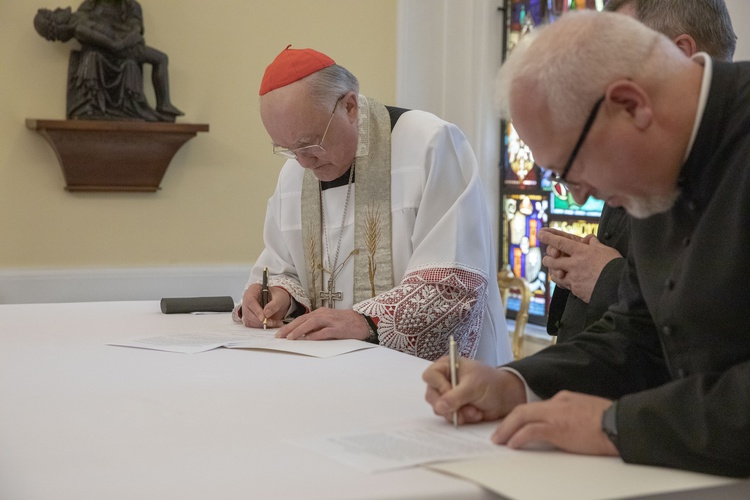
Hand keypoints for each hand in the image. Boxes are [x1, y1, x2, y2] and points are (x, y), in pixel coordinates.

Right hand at [241, 284, 289, 328]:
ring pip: (249, 320)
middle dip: (259, 320)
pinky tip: (271, 324)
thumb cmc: (278, 296)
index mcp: (253, 290)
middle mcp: (248, 300)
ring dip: (261, 325)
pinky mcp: (250, 317)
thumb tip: (266, 313)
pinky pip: (252, 325)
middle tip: (271, 322)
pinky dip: (261, 327)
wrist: (279, 301)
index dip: (256, 310)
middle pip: (248, 312)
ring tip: (274, 323)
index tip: (263, 318)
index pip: (250, 300)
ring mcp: (247, 309)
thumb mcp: (280, 297)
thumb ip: (274, 304)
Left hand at [275, 308, 368, 340]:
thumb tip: (302, 336)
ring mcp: (331, 321)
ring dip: (300, 330)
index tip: (279, 333)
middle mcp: (324, 315)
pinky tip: (308, 339)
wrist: (363, 321)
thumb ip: (316, 327)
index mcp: (320, 313)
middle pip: (303, 319)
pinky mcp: (339, 328)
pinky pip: (325, 331)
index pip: (301, 318)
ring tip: (290, 337)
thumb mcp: (328, 322)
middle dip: (290, 328)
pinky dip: (316, 334)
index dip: (289, 325)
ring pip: (312, 323)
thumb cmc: (345, 323)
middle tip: (279, 336)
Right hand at [423, 358, 526, 424]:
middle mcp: (443, 380)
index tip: (452, 393)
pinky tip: (475, 413)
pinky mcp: (453, 409)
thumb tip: (439, 407)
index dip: (439, 386)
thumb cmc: (491, 383)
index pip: (430, 376)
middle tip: (462, 408)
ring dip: (457, 413)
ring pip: (439, 409)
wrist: (505, 397)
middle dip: (448, 405)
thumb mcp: (473, 386)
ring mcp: (447, 396)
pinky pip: (448, 417)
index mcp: (446, 366)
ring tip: (474, 410)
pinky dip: (462, 418)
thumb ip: (455, 396)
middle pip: (431, 395)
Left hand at [492, 390, 618, 455]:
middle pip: (523, 410)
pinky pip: (531, 430)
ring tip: (499, 440)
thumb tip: (565, 425)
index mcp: (564, 398)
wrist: (620, 424)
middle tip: (498, 434)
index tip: (514, 426)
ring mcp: (556, 414)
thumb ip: (572, 414)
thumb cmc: (611, 422)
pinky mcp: (557, 428)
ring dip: (507, 430)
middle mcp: (556, 402)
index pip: (536, 407)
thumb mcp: (588, 411)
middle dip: (507, 422)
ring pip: (522, 417)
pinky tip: (513, 444)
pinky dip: (519, 436)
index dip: (522, 418)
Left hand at [538, 227, 621, 302]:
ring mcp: (574, 278)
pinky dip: (564, 283)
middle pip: (552, 261)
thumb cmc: (615, 266)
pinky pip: (565, 286)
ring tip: (556, 271)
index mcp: (581, 252)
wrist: (619, 287)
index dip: (549, 237)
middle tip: (547, 258)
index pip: (560, 242)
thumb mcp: (606, 250)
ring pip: (556, 275)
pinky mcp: (576, 290)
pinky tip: (567, 282)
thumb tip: (589, 238)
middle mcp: (574, 264)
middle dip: (547, 259)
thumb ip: (594, 244)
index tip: (540, 234)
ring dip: (554, 272)